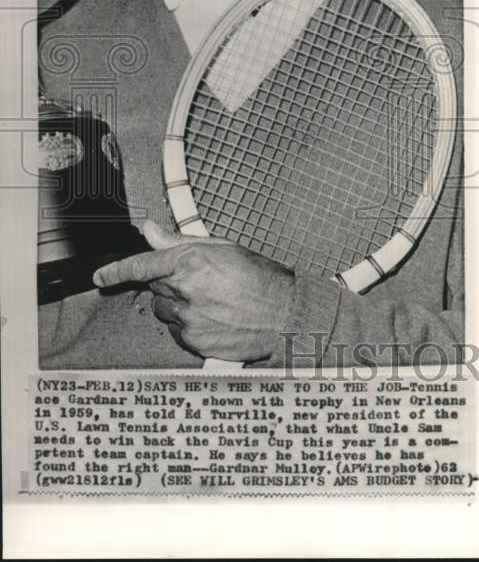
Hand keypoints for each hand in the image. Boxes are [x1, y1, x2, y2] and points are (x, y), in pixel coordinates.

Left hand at [93, 220, 294, 361]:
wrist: (284, 314)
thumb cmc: (259, 278)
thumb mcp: (221, 248)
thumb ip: (179, 241)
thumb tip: (150, 229)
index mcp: (190, 262)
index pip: (141, 266)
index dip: (117, 271)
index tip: (101, 276)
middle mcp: (185, 291)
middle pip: (155, 288)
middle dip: (170, 284)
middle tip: (200, 282)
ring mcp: (188, 319)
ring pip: (164, 311)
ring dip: (178, 305)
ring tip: (211, 302)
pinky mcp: (194, 342)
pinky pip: (177, 332)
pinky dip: (188, 326)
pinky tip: (214, 318)